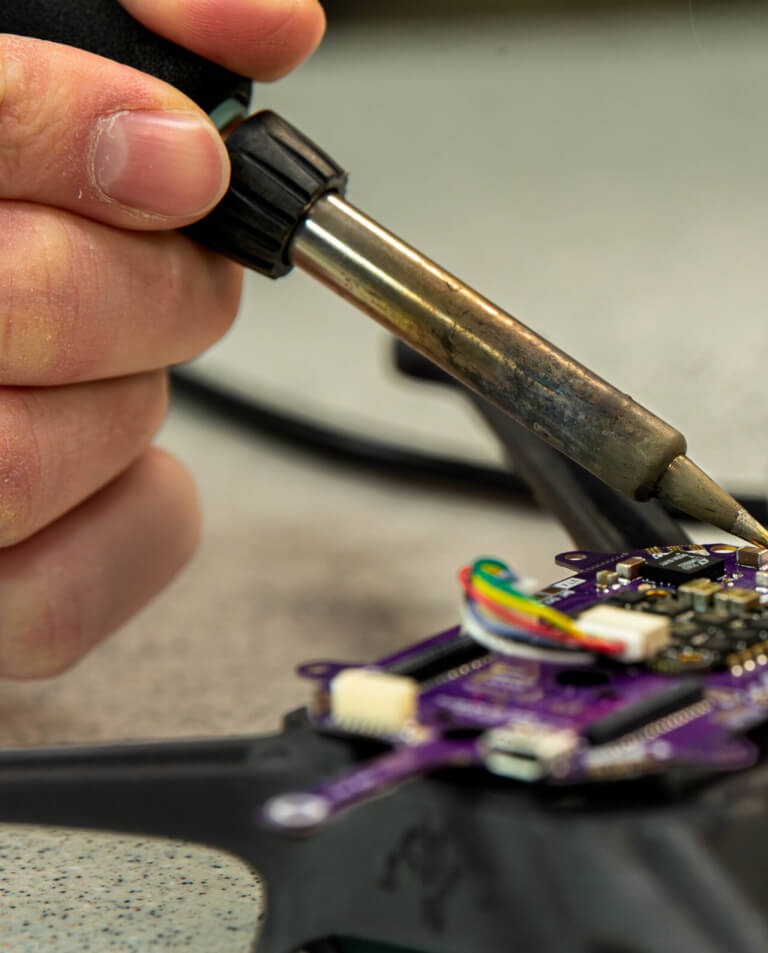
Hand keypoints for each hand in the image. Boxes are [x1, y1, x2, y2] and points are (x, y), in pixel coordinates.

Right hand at [0, 0, 324, 676]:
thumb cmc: (12, 213)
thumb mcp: (26, 41)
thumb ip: (140, 13)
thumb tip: (272, 26)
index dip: (87, 128)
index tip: (182, 155)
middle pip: (29, 301)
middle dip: (157, 286)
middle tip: (169, 269)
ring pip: (28, 458)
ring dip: (132, 400)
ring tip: (109, 363)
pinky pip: (44, 609)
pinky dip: (137, 525)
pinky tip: (125, 458)